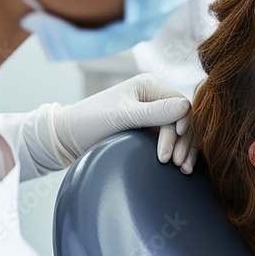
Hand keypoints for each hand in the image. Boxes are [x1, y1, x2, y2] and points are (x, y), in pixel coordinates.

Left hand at [51, 73, 198, 173]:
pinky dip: (178, 151)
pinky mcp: (150, 130)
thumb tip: (187, 107)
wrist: (67, 137)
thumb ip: (154, 112)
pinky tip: (181, 166)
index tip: (172, 148)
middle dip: (183, 142)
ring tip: (182, 169)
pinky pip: (172, 139)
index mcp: (149, 86)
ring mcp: (153, 114)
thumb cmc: (89, 121)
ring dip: (185, 149)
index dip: (183, 126)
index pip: (180, 105)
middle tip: (176, 164)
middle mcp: (155, 97)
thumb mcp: (122, 116)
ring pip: (181, 131)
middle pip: (183, 119)